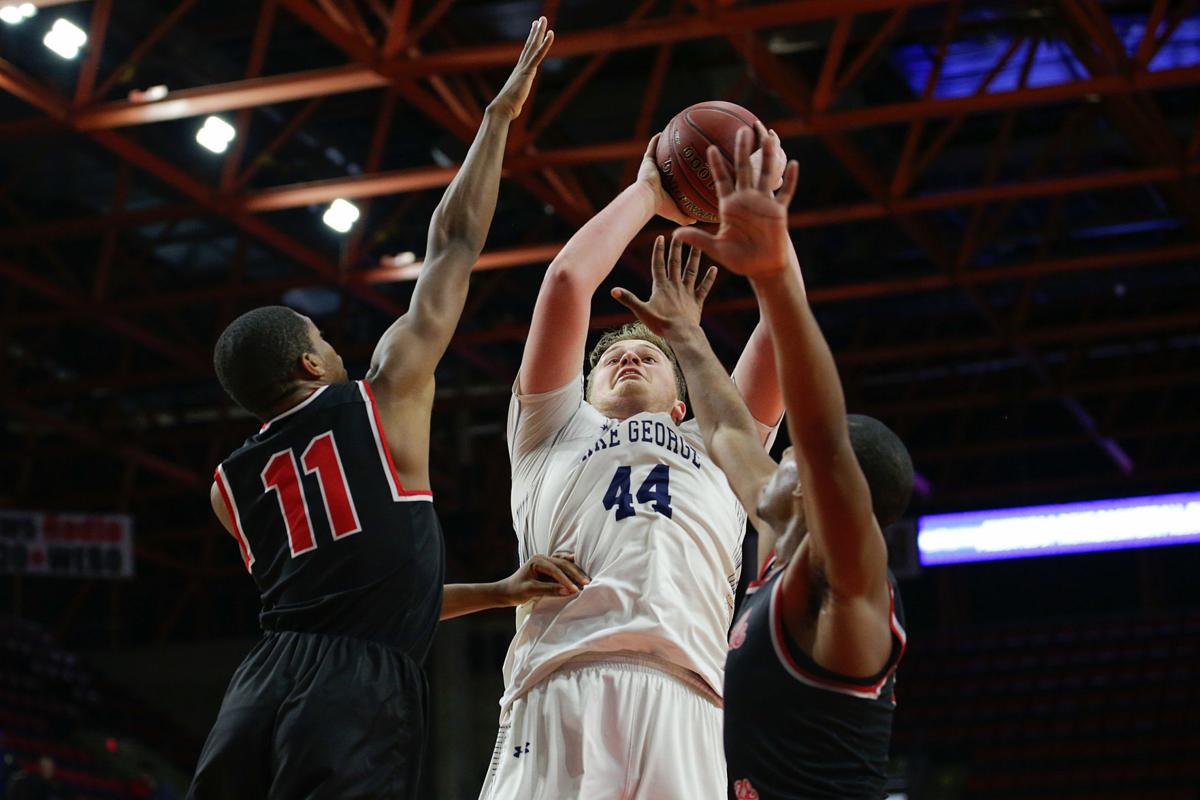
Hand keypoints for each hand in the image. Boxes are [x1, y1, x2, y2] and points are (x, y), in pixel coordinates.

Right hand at [487, 17, 554, 119]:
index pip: (527, 52)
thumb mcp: (515, 100)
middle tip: (540, 19)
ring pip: (533, 45)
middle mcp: (521, 66)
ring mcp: (524, 67)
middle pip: (530, 45)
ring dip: (539, 32)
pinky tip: (550, 35)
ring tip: (543, 19)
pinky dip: (545, 44)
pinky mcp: (528, 71)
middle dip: (536, 31)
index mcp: (519, 71)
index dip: (531, 40)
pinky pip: (538, 55)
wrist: (503, 108)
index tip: (533, 28)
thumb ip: (516, 98)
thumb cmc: (508, 107)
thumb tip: (514, 106)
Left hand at [498, 553, 589, 604]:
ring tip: (586, 580)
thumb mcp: (531, 591)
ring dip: (576, 572)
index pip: (555, 570)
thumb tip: (568, 591)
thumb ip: (549, 589)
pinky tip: (580, 567)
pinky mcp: (549, 568)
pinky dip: (572, 569)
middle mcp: (543, 558)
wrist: (507, 591)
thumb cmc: (516, 590)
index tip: (575, 589)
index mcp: (537, 560)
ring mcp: (546, 562)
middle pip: (563, 564)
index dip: (566, 580)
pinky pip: (563, 567)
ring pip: (565, 564)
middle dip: (575, 574)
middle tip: (587, 583)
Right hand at [610, 235, 717, 339]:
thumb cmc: (660, 324)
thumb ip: (628, 299)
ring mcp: (687, 292)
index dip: (659, 251)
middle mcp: (675, 285)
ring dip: (694, 257)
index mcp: (661, 286)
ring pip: (691, 271)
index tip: (661, 237)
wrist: (681, 334)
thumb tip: (612, 290)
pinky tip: (714, 268)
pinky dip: (709, 278)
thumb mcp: (641, 311)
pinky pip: (704, 287)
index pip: (658, 264)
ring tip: (697, 245)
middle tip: (679, 235)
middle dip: (676, 248)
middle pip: (675, 263)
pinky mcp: (697, 301)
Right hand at [636, 133, 696, 225]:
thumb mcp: (676, 213)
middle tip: (681, 150)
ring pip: (658, 153)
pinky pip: (651, 147)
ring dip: (664, 145)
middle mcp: (656, 176)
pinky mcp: (647, 161)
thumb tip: (696, 220)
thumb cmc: (661, 207)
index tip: (685, 168)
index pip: (671, 178)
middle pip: (665, 164)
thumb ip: (685, 217)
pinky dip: (656, 140)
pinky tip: (663, 132)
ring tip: (672, 136)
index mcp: (662, 187)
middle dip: (671, 158)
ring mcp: (650, 168)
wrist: (646, 199)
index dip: (677, 173)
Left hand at [673, 127, 798, 277]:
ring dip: (767, 156)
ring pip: (765, 174)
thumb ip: (698, 239)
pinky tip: (794, 164)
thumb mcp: (716, 249)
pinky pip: (785, 193)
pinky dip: (789, 180)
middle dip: (742, 150)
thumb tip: (675, 234)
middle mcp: (746, 200)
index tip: (710, 147)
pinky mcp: (778, 211)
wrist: (762, 268)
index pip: (722, 180)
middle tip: (741, 130)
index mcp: (730, 206)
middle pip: (744, 169)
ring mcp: (764, 203)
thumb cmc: (739, 259)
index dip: (716, 164)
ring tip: (768, 137)